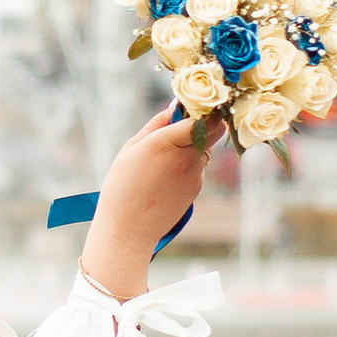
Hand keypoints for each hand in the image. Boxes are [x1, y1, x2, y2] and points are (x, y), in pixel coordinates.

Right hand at [79, 107, 208, 301]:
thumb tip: (174, 107)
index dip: (201, 110)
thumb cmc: (122, 187)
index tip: (192, 107)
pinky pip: (198, 168)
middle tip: (188, 124)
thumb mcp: (131, 149)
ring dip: (194, 147)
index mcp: (166, 142)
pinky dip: (188, 166)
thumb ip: (155, 125)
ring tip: (163, 160)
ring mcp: (195, 174)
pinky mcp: (196, 188)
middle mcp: (186, 157)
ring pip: (205, 149)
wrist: (129, 229)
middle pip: (214, 130)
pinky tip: (165, 178)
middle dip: (208, 123)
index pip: (201, 117)